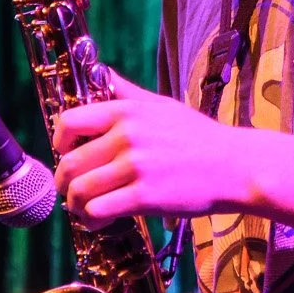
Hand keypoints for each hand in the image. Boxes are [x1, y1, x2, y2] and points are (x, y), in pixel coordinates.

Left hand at [51, 75, 263, 227]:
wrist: (233, 166)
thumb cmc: (198, 137)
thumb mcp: (161, 105)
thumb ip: (127, 92)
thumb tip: (102, 72)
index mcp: (127, 111)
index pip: (70, 122)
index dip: (59, 142)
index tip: (66, 154)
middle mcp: (126, 136)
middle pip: (70, 163)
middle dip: (64, 183)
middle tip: (73, 192)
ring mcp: (135, 167)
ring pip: (80, 191)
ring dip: (75, 205)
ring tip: (85, 210)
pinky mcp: (144, 196)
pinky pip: (99, 210)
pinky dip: (93, 219)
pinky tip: (102, 220)